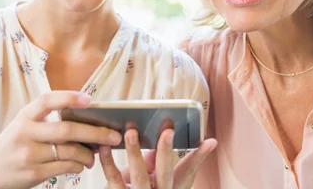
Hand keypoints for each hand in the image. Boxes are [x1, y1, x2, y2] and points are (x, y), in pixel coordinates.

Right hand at [0, 91, 122, 188]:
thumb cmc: (12, 146)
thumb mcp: (22, 127)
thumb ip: (46, 121)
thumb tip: (87, 120)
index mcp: (24, 116)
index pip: (48, 101)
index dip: (69, 98)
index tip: (90, 100)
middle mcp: (25, 133)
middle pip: (67, 130)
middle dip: (96, 132)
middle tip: (114, 135)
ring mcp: (28, 155)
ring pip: (70, 151)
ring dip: (89, 153)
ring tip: (95, 154)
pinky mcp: (33, 174)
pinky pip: (65, 167)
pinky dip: (78, 165)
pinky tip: (81, 164)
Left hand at [99, 128, 216, 188]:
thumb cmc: (141, 188)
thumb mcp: (154, 176)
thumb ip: (157, 157)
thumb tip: (166, 129)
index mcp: (170, 186)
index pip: (188, 171)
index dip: (199, 156)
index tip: (209, 141)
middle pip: (165, 173)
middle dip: (166, 151)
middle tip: (168, 131)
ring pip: (139, 175)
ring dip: (134, 152)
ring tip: (130, 132)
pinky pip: (113, 178)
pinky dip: (107, 161)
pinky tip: (104, 146)